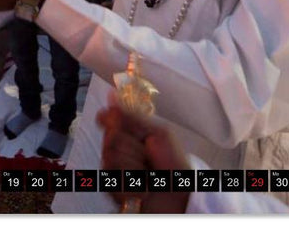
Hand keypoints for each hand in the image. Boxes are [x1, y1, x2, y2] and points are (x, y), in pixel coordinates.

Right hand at [97, 94, 190, 212]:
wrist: (183, 195)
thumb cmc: (174, 164)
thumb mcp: (158, 133)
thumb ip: (131, 116)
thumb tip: (111, 93)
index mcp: (126, 131)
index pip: (106, 117)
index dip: (117, 124)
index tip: (134, 132)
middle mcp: (115, 148)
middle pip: (109, 139)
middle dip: (134, 149)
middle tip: (149, 157)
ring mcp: (113, 168)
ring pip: (110, 160)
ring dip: (136, 169)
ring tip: (149, 176)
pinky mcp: (114, 189)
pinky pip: (115, 182)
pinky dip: (135, 187)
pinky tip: (145, 189)